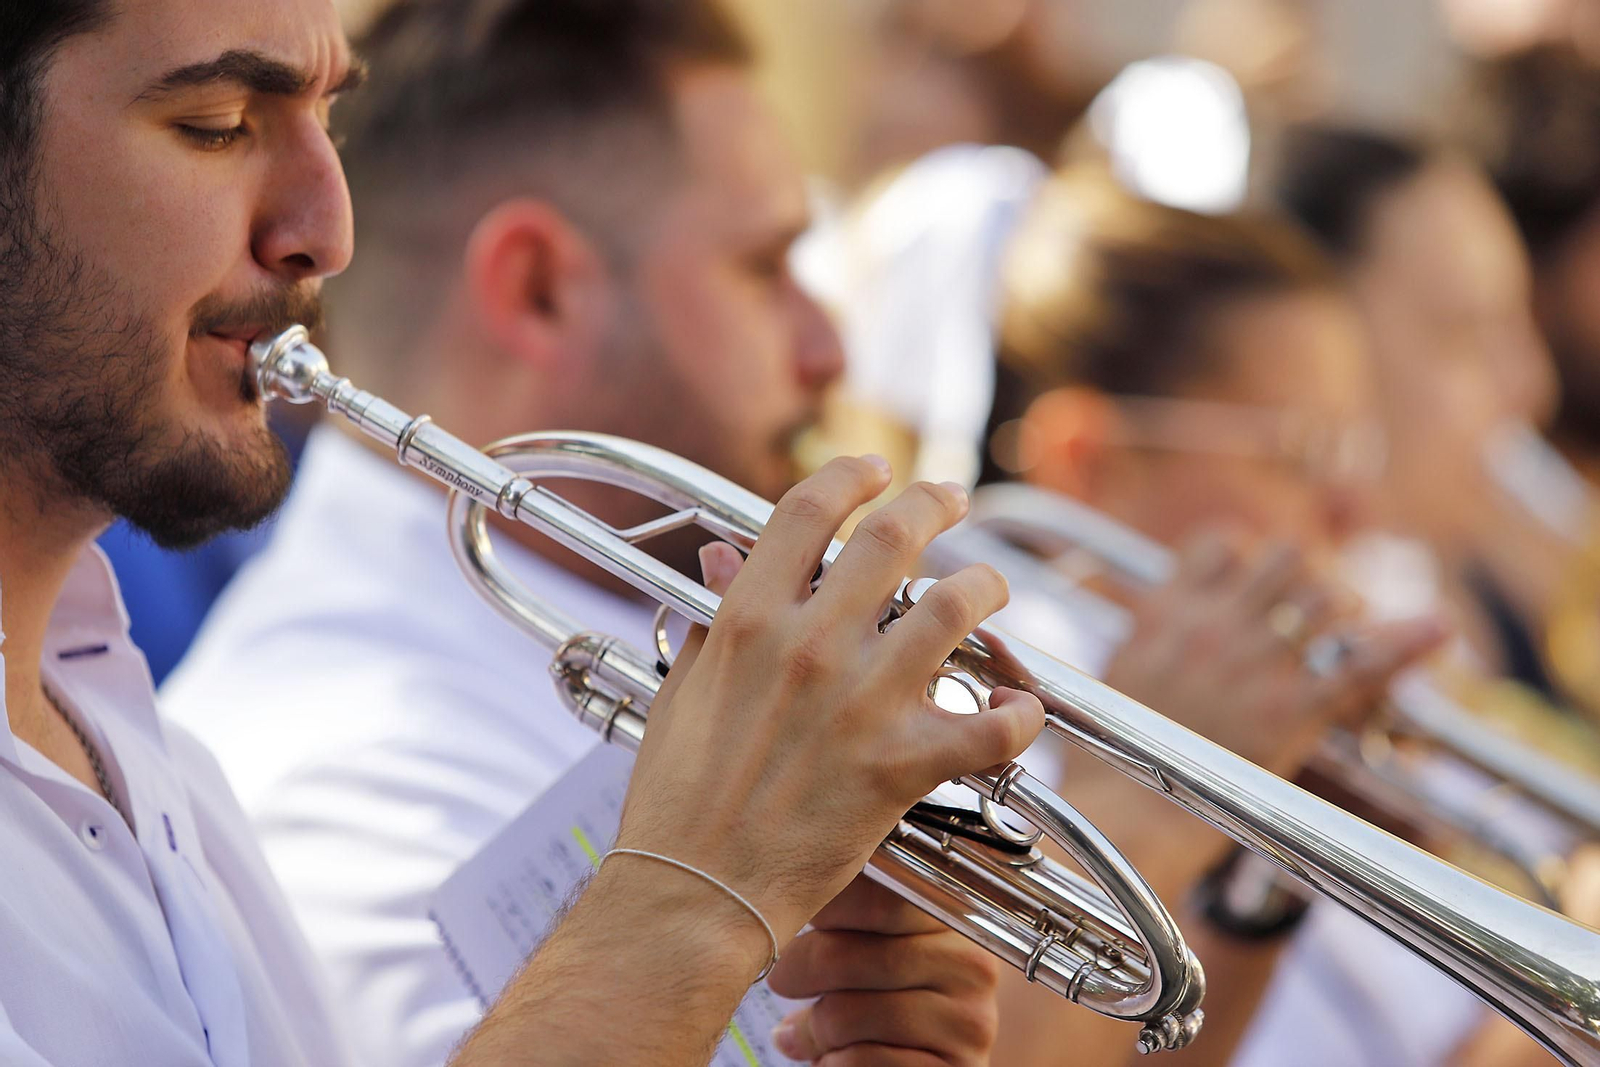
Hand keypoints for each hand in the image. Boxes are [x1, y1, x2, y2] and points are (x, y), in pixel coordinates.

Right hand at [617, 456, 1045, 962]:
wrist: (693, 893)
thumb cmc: (677, 800)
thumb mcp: (684, 690)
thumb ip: (716, 619)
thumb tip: (724, 559)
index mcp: (750, 622)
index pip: (808, 511)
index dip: (850, 476)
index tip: (874, 469)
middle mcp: (811, 646)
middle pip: (894, 537)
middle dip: (933, 502)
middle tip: (951, 498)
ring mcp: (861, 704)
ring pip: (956, 609)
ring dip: (985, 586)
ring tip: (990, 586)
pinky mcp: (901, 767)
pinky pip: (990, 727)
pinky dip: (1017, 714)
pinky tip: (1018, 708)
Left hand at [767, 877, 998, 1065]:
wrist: (923, 1064)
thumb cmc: (886, 998)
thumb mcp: (876, 950)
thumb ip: (847, 919)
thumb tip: (777, 901)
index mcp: (951, 917)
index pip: (877, 896)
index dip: (821, 903)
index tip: (787, 911)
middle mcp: (969, 965)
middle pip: (851, 955)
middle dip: (801, 967)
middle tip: (782, 978)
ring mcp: (966, 1023)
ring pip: (849, 1015)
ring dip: (813, 1027)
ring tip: (802, 1031)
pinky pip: (862, 1062)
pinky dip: (832, 1063)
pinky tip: (831, 1059)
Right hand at [1104, 531, 1447, 778]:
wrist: (1123, 808)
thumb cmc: (1118, 749)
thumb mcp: (1123, 666)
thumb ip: (1156, 629)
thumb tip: (1180, 611)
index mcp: (1168, 611)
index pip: (1222, 542)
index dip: (1248, 556)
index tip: (1256, 580)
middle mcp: (1213, 625)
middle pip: (1286, 558)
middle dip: (1307, 578)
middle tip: (1313, 611)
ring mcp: (1254, 665)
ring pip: (1327, 598)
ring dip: (1344, 612)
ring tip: (1347, 636)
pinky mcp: (1288, 711)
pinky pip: (1360, 664)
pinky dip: (1406, 644)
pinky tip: (1438, 629)